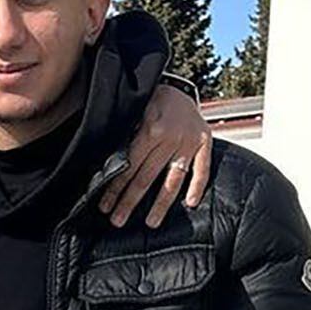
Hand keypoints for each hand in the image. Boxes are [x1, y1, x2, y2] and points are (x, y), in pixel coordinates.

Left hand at [101, 85, 213, 227]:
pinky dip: (198, 185)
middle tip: (118, 221)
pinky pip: (202, 167)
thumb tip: (108, 167)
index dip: (116, 188)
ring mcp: (189, 141)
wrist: (178, 86)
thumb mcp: (134, 112)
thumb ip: (125, 137)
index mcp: (150, 131)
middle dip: (130, 201)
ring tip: (151, 223)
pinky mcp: (205, 142)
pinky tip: (190, 203)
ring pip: (173, 179)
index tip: (105, 206)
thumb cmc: (151, 101)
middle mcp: (171, 138)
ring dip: (161, 203)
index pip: (129, 167)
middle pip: (147, 177)